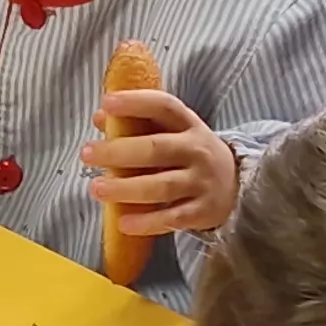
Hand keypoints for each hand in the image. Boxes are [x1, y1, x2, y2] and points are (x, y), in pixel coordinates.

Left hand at [83, 87, 238, 236]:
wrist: (238, 186)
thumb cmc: (192, 155)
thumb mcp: (174, 133)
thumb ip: (139, 124)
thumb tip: (100, 117)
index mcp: (189, 125)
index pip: (164, 106)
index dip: (136, 102)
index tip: (107, 102)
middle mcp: (197, 151)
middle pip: (156, 149)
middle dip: (118, 151)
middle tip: (87, 154)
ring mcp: (201, 182)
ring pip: (161, 186)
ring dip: (126, 188)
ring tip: (96, 188)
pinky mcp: (202, 211)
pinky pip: (171, 218)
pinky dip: (147, 222)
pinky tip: (123, 222)